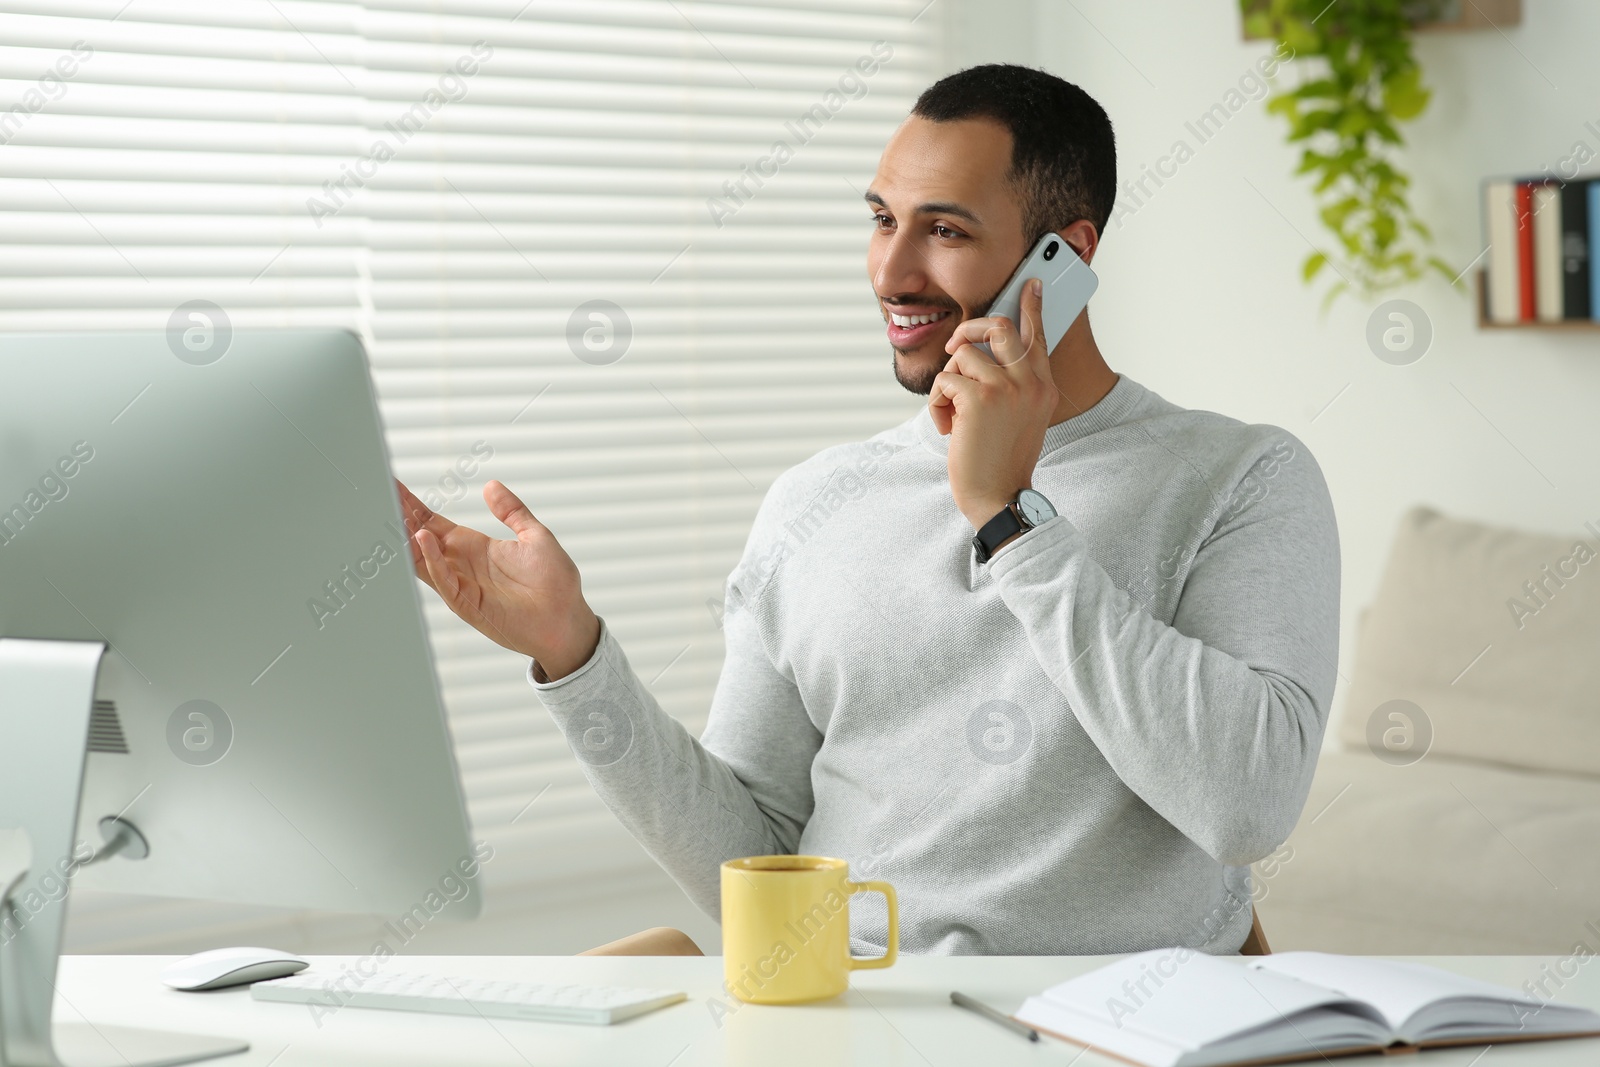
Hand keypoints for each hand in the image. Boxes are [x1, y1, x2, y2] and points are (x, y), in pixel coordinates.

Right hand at [398, 479, 600, 680]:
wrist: (568, 620)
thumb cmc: (556, 584)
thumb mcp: (535, 536)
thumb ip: (512, 511)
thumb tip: (490, 485)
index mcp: (474, 548)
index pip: (434, 522)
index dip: (413, 504)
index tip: (393, 484)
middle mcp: (462, 566)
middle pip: (421, 536)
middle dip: (400, 515)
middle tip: (379, 491)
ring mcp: (462, 585)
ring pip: (424, 559)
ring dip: (407, 536)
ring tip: (390, 511)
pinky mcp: (469, 604)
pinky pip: (444, 580)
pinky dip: (432, 561)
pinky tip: (424, 540)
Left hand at [930, 277, 1056, 529]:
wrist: (999, 496)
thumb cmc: (1002, 459)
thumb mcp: (1020, 418)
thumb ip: (1013, 385)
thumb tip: (980, 353)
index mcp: (1043, 386)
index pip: (1038, 335)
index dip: (1032, 306)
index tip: (1031, 283)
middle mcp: (1030, 382)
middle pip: (998, 327)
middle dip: (969, 328)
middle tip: (955, 346)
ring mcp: (1006, 389)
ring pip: (963, 355)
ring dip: (947, 382)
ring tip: (952, 413)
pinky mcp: (978, 400)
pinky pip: (945, 380)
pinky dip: (937, 403)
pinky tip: (947, 427)